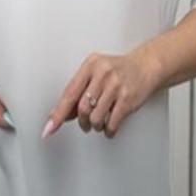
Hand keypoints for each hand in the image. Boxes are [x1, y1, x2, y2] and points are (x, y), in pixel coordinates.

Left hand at [42, 47, 160, 139]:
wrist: (147, 66)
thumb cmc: (119, 70)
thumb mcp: (96, 73)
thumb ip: (78, 91)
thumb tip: (60, 115)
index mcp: (91, 65)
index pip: (69, 93)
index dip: (58, 113)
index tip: (49, 128)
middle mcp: (103, 73)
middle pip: (82, 108)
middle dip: (82, 121)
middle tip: (85, 123)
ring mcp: (116, 85)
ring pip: (96, 117)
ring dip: (95, 126)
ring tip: (100, 122)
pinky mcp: (128, 98)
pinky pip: (112, 123)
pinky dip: (108, 130)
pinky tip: (109, 127)